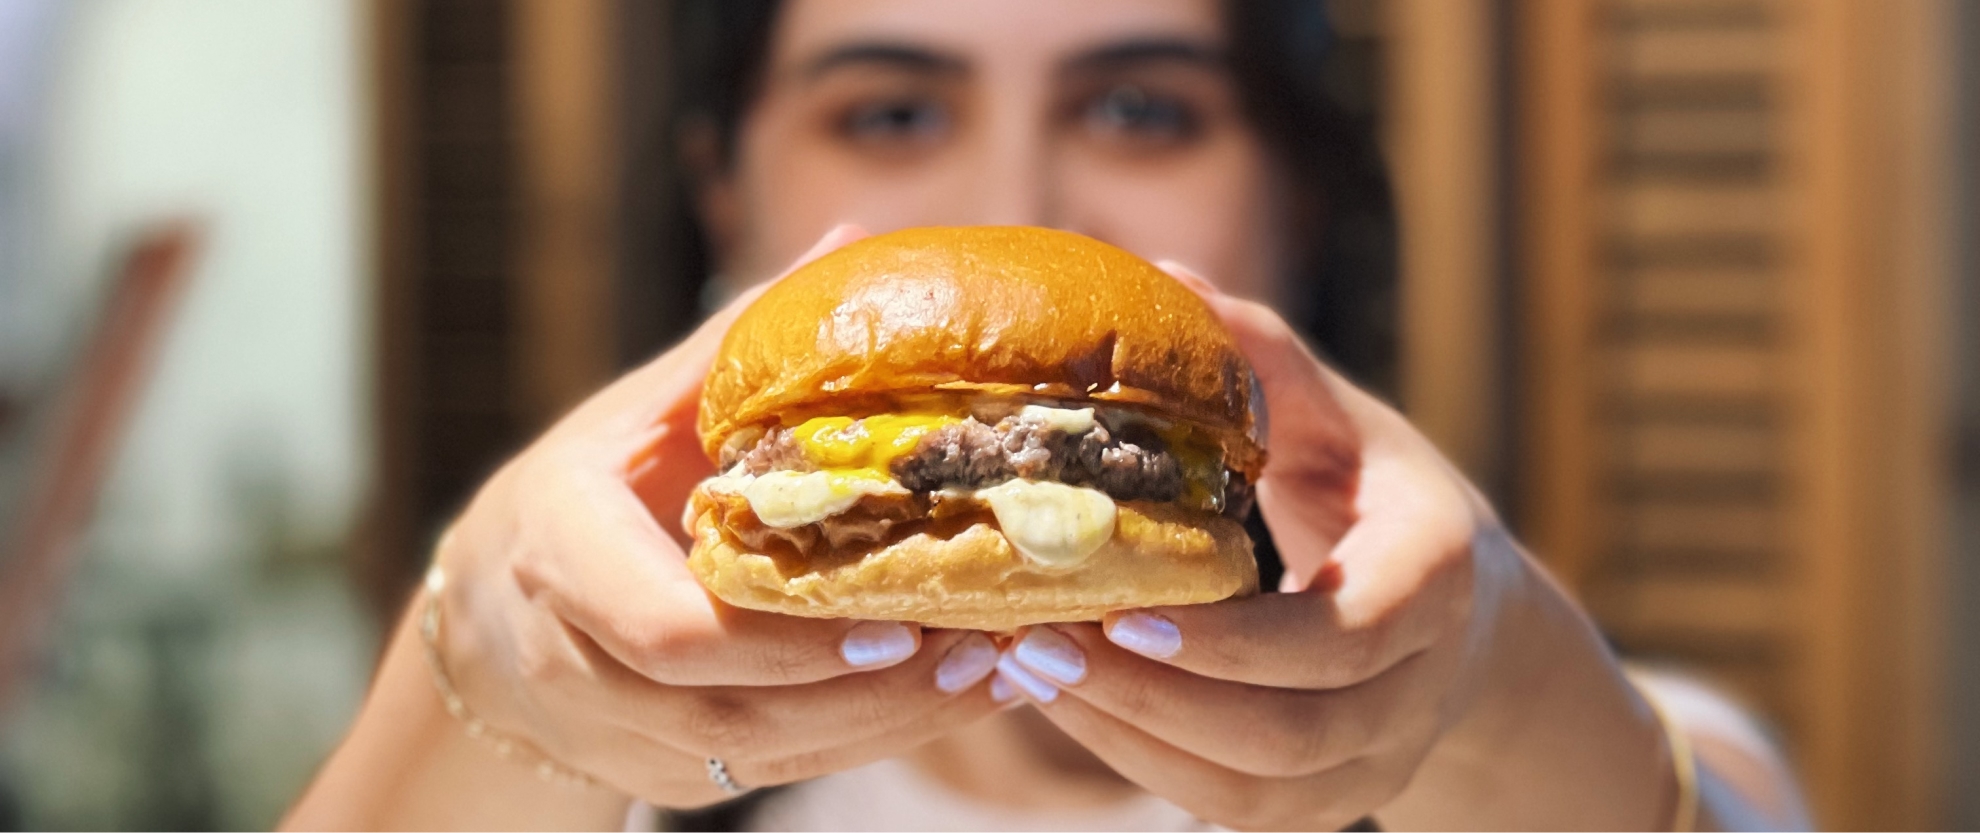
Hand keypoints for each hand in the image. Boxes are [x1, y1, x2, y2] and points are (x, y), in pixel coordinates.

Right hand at [430, 226, 1007, 808]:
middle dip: (870, 690)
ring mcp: (618, 736)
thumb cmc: (584, 494)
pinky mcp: (665, 779)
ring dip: (891, 723)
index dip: (783, 639)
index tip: (894, 615)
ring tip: (996, 670)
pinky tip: (953, 696)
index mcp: (560, 553)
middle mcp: (576, 661)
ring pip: (764, 758)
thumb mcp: (637, 413)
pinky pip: (776, 774)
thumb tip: (848, 243)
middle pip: (733, 708)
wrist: (492, 624)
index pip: (666, 630)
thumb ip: (733, 346)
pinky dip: (870, 740)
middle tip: (987, 641)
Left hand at [993, 267, 1634, 829]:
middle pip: (1292, 730)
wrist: (1466, 622)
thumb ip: (1267, 361)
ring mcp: (1377, 759)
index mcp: (1435, 577)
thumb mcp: (1344, 422)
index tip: (1126, 608)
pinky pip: (1233, 809)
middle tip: (1036, 639)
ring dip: (1132, 733)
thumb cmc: (1381, 497)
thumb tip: (1165, 276)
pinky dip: (1143, 762)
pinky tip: (1068, 704)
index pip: (1350, 634)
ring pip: (1256, 787)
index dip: (1239, 640)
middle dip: (1155, 694)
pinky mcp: (1328, 803)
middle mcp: (1418, 685)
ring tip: (1027, 667)